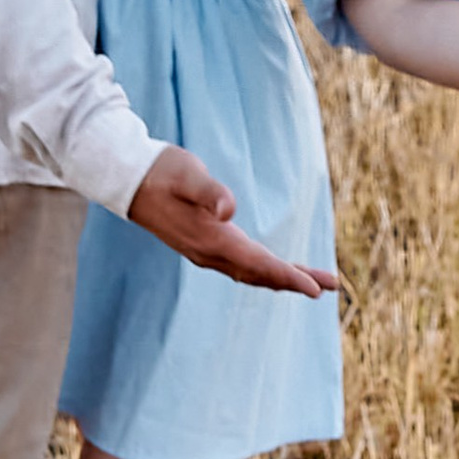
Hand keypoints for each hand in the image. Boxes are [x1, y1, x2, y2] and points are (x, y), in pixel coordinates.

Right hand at [128, 146, 339, 296]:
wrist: (128, 178)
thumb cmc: (161, 170)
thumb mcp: (187, 173)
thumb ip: (209, 191)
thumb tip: (229, 210)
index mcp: (209, 239)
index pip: (257, 264)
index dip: (289, 276)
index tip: (316, 289)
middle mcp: (208, 253)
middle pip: (260, 274)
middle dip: (295, 281)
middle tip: (330, 285)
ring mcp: (205, 252)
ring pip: (252, 272)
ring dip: (283, 278)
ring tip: (315, 282)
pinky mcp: (204, 244)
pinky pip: (242, 265)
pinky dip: (266, 271)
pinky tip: (279, 269)